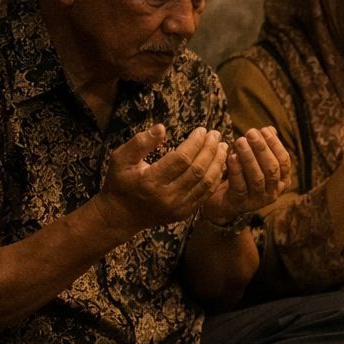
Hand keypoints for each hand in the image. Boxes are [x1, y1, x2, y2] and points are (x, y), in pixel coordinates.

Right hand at [97, 125, 226, 232]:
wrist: (122, 215)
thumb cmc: (120, 182)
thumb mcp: (120, 159)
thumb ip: (140, 143)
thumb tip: (162, 128)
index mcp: (151, 181)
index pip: (181, 158)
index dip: (195, 143)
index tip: (202, 130)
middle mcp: (167, 196)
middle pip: (197, 170)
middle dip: (210, 150)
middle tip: (216, 134)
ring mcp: (178, 207)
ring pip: (206, 183)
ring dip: (217, 163)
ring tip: (222, 146)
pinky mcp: (185, 213)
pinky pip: (206, 194)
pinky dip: (215, 178)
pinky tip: (219, 164)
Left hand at [201, 127, 291, 222]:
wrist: (224, 201)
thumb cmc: (243, 176)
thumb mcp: (255, 162)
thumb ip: (263, 148)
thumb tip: (270, 130)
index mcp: (281, 181)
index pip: (283, 161)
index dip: (275, 145)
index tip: (264, 130)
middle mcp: (273, 192)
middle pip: (272, 169)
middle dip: (262, 149)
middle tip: (251, 133)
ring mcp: (258, 200)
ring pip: (257, 178)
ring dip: (249, 158)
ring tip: (240, 141)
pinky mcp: (241, 204)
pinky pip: (240, 186)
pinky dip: (236, 171)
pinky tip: (231, 157)